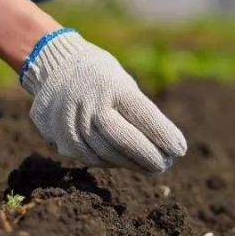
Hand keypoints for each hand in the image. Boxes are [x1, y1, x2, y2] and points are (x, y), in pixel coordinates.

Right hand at [20, 29, 186, 173]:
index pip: (143, 114)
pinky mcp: (63, 140)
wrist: (54, 69)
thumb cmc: (103, 78)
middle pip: (124, 139)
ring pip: (109, 154)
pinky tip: (129, 162)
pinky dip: (115, 162)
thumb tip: (167, 144)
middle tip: (167, 164)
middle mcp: (91, 105)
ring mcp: (74, 123)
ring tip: (153, 166)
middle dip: (149, 156)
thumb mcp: (124, 84)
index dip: (163, 134)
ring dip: (135, 164)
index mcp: (112, 86)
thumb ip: (140, 112)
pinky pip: (93, 158)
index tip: (180, 149)